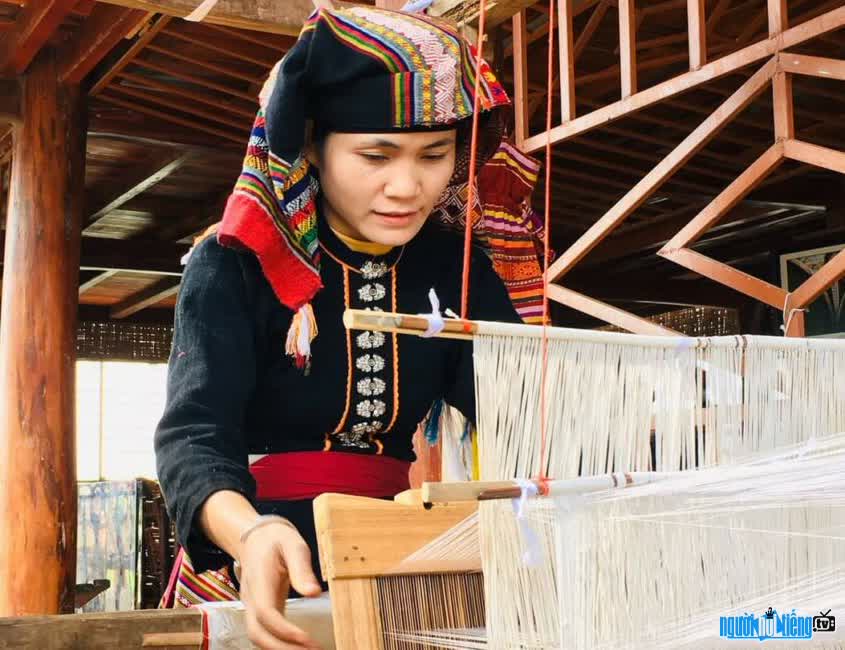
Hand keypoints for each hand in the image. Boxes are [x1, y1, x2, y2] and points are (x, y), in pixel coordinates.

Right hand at [237, 521, 323, 648]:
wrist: (256, 539)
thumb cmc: (276, 539)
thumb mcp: (293, 545)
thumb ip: (302, 568)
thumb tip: (314, 593)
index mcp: (259, 580)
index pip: (266, 612)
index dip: (284, 630)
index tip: (307, 639)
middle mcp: (251, 597)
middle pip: (256, 633)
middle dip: (281, 648)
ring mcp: (252, 606)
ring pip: (258, 636)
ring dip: (280, 649)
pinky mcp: (260, 611)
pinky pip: (265, 633)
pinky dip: (279, 644)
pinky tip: (299, 647)